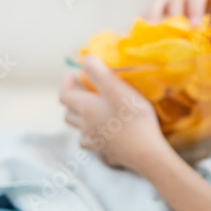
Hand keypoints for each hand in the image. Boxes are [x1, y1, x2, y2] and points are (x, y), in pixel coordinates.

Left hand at [59, 55, 170, 173]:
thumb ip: (99, 71)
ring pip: (79, 131)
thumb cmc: (133, 117)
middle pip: (69, 114)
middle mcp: (86, 126)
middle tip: (82, 91)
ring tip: (91, 112)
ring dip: (80, 120)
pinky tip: (102, 134)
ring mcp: (95, 141)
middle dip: (72, 101)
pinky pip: (93, 144)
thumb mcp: (117, 89)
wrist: (145, 151)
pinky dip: (93, 136)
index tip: (72, 75)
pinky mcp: (107, 152)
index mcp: (86, 109)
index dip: (66, 84)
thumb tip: (85, 58)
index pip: (64, 96)